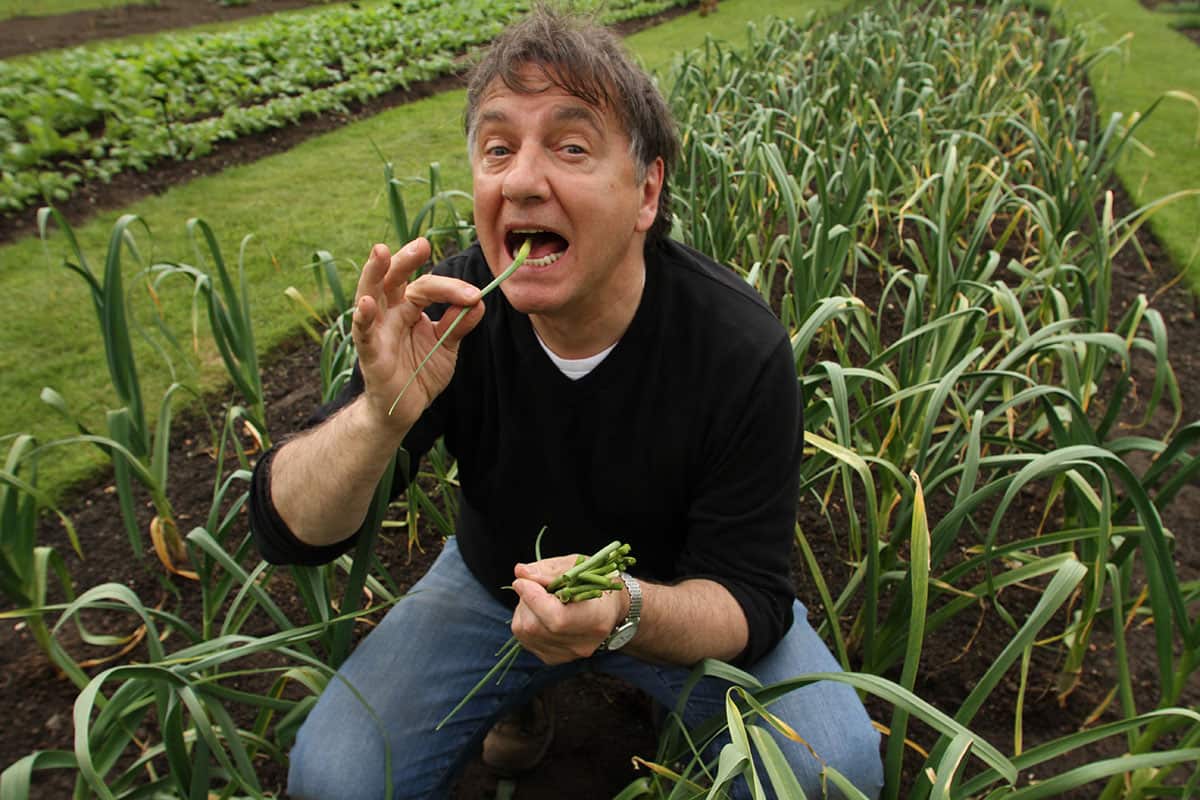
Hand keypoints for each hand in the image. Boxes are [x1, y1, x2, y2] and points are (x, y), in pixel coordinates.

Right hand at [351, 239, 483, 433]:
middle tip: (421, 245)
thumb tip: (479, 302)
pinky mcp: (370, 353)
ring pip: (370, 294)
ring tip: (381, 252)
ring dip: (374, 273)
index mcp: (408, 307)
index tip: (474, 293)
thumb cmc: (420, 372)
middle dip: (404, 260)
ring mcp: (377, 330)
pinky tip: (366, 304)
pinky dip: (363, 317)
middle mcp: (390, 312)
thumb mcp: (446, 346)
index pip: (426, 287)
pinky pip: (363, 332)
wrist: (406, 409)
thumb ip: (458, 324)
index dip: (450, 288)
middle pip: (393, 279)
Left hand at [510, 555, 628, 664]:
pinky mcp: (553, 658)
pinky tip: (537, 612)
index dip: (533, 597)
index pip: (556, 618)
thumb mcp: (576, 566)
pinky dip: (525, 621)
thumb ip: (547, 571)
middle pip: (535, 626)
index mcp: (597, 619)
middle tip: (531, 585)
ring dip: (523, 610)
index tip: (523, 580)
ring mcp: (568, 654)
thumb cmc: (595, 582)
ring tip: (537, 597)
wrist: (609, 608)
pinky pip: (525, 640)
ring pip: (525, 633)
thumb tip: (521, 572)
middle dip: (525, 601)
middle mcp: (583, 644)